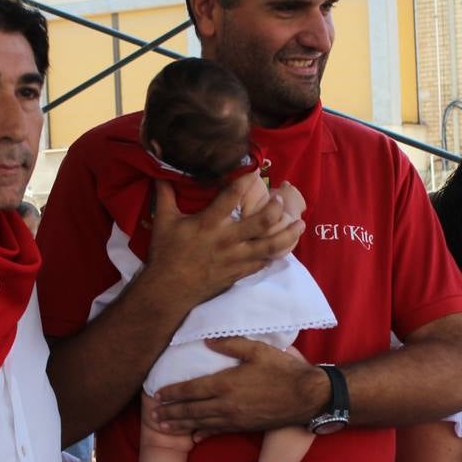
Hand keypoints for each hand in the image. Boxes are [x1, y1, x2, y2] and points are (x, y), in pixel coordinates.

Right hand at [147, 181, 302, 307]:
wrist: (169, 291)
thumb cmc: (166, 254)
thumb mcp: (164, 222)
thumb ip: (165, 196)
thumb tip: (160, 174)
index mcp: (209, 223)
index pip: (232, 196)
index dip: (246, 181)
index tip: (255, 171)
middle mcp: (227, 240)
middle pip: (262, 222)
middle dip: (276, 208)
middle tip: (281, 198)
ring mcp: (236, 258)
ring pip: (270, 246)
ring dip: (288, 234)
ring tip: (300, 224)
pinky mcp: (239, 272)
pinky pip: (264, 263)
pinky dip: (276, 255)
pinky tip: (284, 247)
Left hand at [152, 337, 324, 435]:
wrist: (307, 397)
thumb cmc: (283, 370)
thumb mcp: (257, 349)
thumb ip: (231, 344)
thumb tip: (207, 340)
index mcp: (225, 383)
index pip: (191, 389)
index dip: (172, 393)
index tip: (157, 396)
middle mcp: (225, 404)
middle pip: (191, 410)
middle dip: (170, 413)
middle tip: (153, 417)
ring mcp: (234, 418)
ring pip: (201, 423)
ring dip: (180, 426)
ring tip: (163, 428)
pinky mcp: (244, 427)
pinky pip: (218, 432)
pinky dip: (203, 434)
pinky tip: (194, 438)